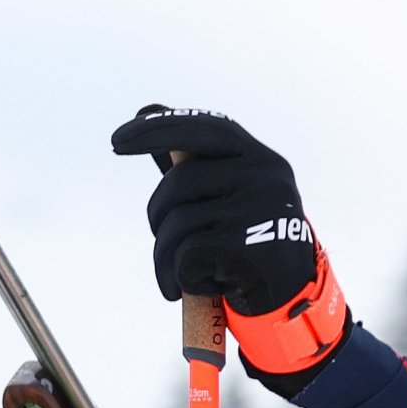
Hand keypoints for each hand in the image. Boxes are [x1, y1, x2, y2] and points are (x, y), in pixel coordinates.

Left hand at [111, 105, 349, 377]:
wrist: (289, 296)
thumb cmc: (247, 239)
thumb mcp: (229, 193)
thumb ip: (192, 157)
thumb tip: (146, 111)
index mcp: (258, 157)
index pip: (204, 128)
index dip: (159, 130)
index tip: (117, 142)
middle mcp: (264, 175)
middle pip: (178, 184)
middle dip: (157, 217)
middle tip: (164, 240)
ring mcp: (259, 210)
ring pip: (177, 225)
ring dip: (164, 257)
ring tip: (178, 273)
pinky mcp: (249, 248)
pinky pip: (187, 256)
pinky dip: (180, 276)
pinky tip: (198, 284)